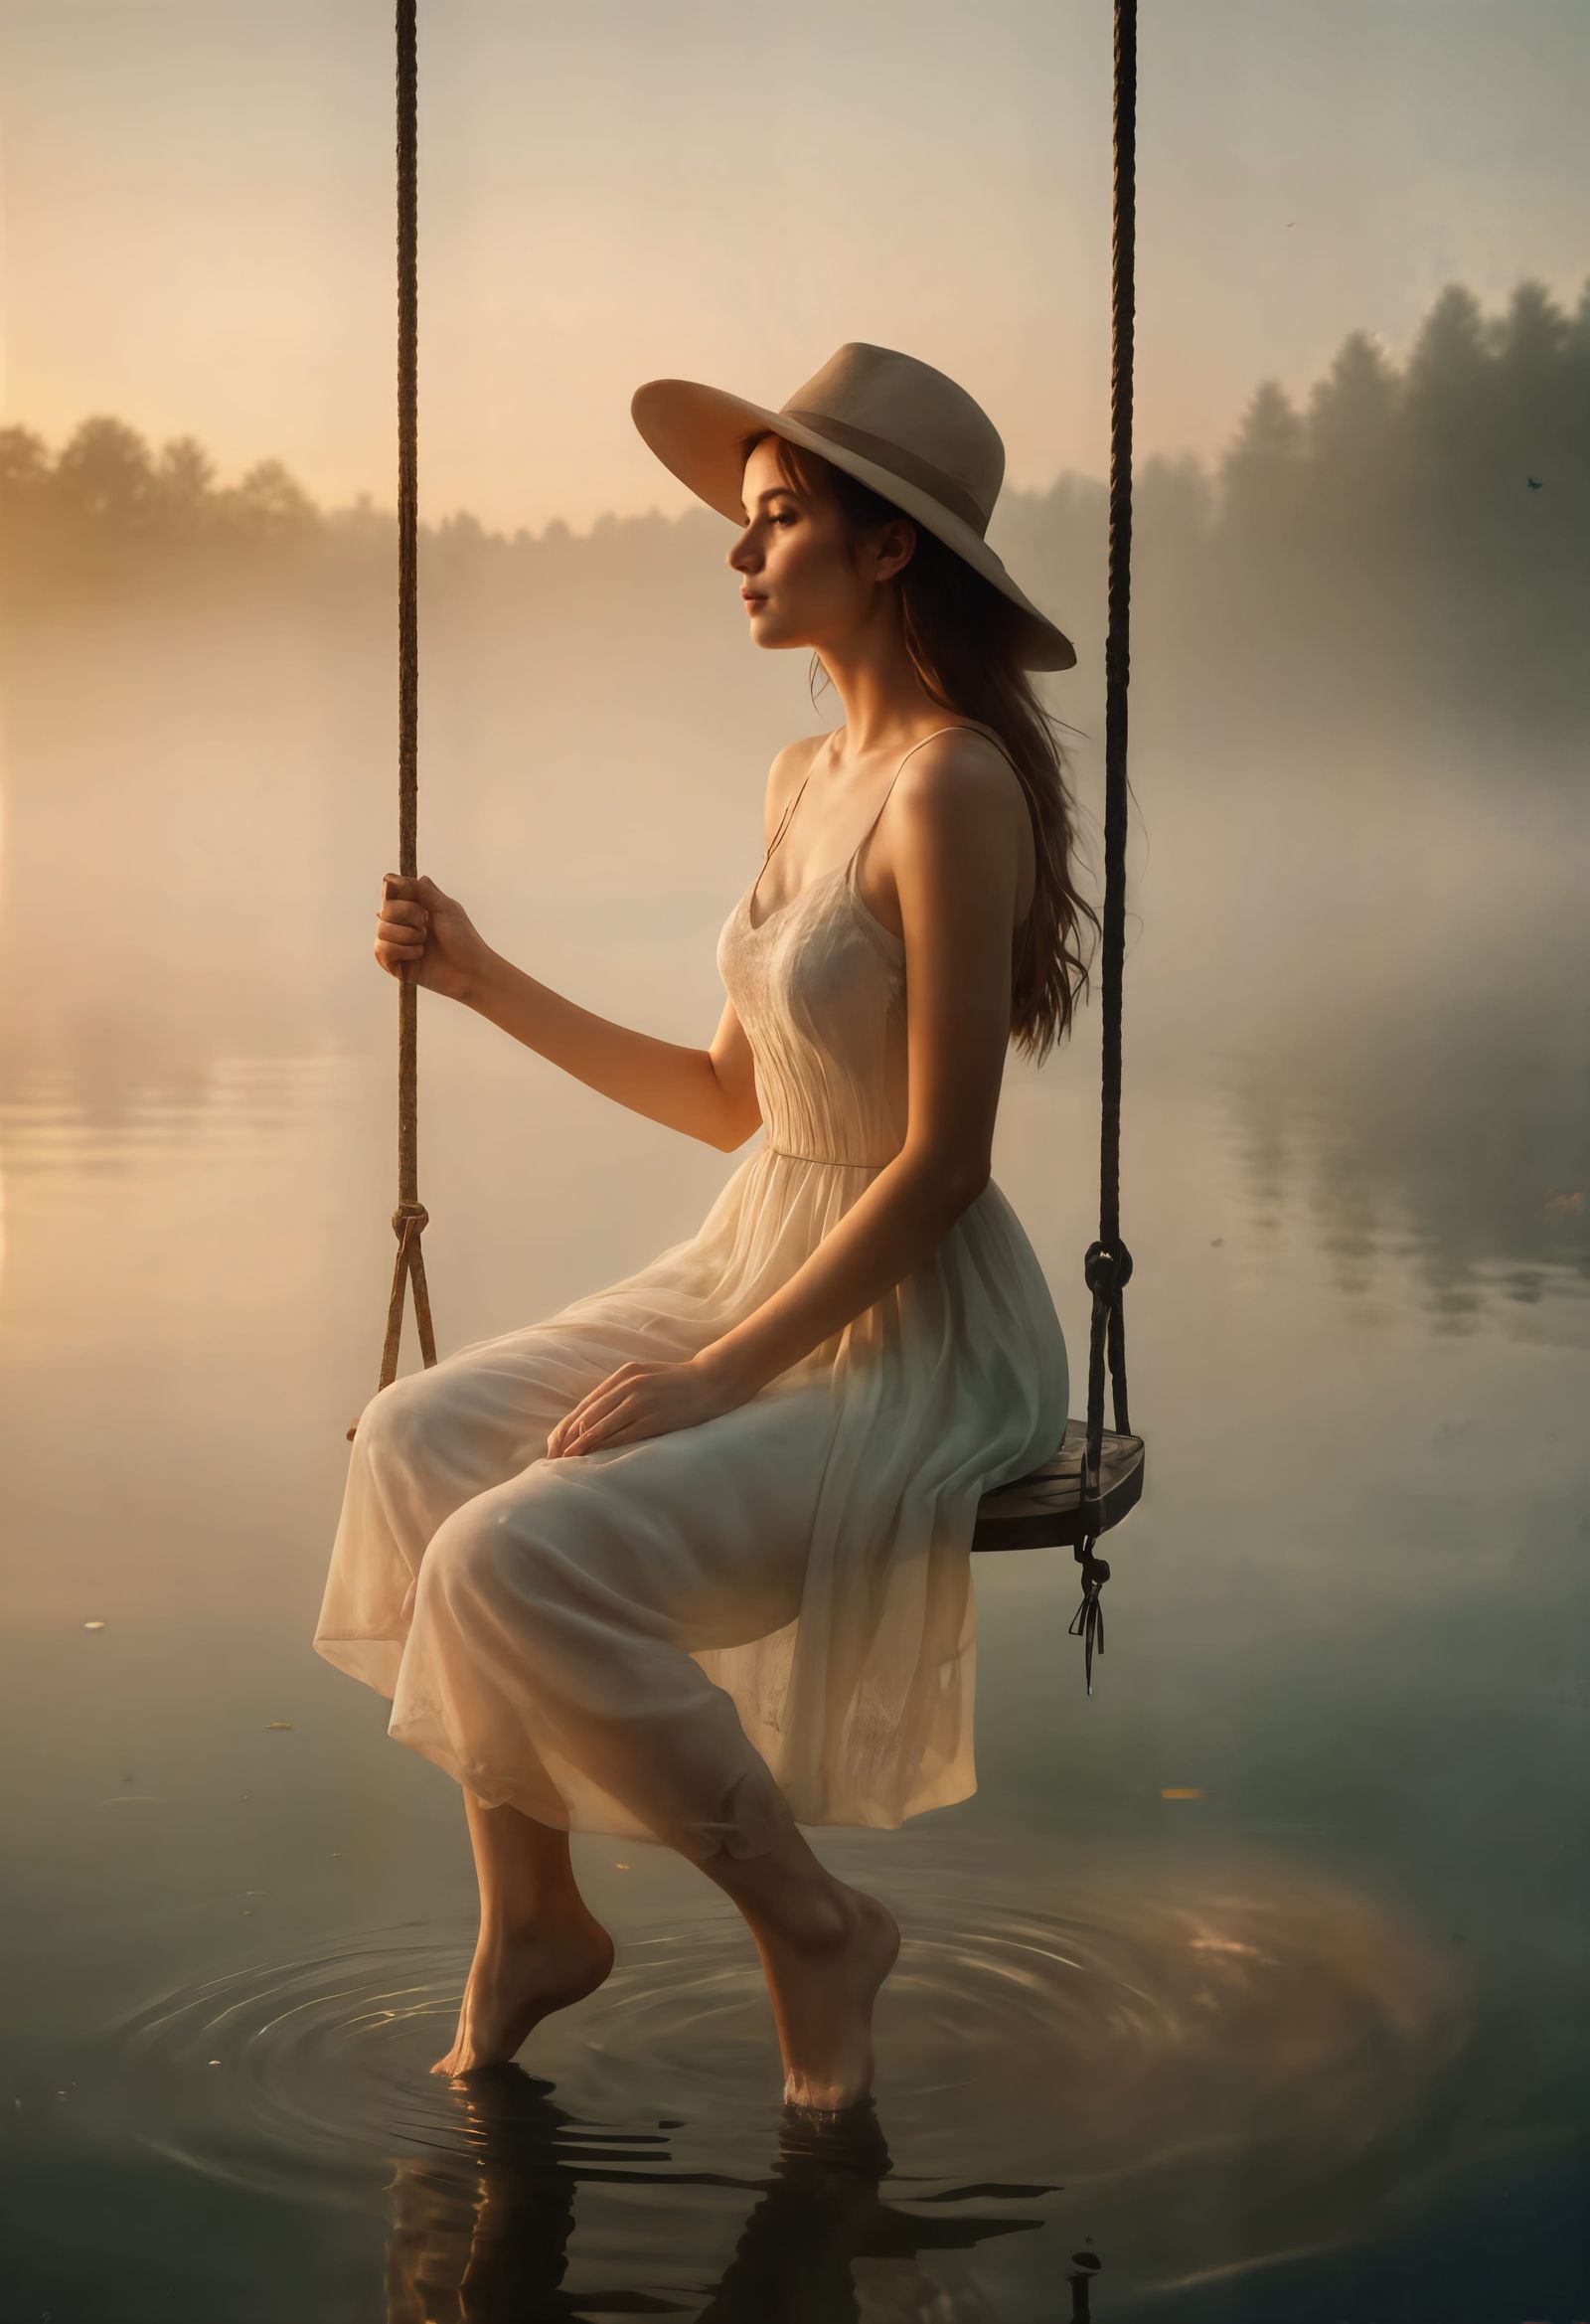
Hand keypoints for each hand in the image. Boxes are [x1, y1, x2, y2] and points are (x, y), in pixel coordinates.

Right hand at [374, 871, 493, 1005]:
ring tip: (425, 944)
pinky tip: (419, 956)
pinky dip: (404, 951)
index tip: (416, 899)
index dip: (398, 893)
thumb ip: (419, 889)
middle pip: (384, 909)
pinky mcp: (393, 963)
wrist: (471, 970)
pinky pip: (382, 949)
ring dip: (409, 935)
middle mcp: (400, 923)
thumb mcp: (444, 906)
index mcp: (412, 906)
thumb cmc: (462, 938)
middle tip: (426, 924)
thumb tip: (390, 878)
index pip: (390, 891)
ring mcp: (395, 943)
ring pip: (382, 929)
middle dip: (408, 914)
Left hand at [545, 1353, 748, 1458]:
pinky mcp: (654, 1419)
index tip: (556, 1445)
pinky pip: (622, 1437)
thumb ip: (623, 1391)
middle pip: (587, 1417)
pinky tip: (595, 1460)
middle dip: (568, 1441)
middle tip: (554, 1460)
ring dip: (581, 1448)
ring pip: (600, 1428)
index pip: (585, 1405)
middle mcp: (628, 1386)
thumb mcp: (646, 1377)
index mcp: (623, 1375)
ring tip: (568, 1464)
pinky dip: (604, 1449)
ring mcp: (640, 1402)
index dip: (567, 1427)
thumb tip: (598, 1415)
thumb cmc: (679, 1382)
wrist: (713, 1381)